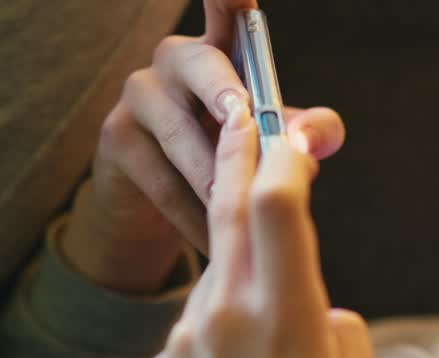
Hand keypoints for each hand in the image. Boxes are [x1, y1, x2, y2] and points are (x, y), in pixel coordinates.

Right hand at [60, 0, 345, 293]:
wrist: (165, 203)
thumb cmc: (232, 157)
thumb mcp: (275, 143)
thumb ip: (308, 132)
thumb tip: (315, 138)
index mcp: (223, 51)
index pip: (226, 9)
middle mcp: (176, 59)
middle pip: (201, 62)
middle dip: (224, 92)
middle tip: (244, 119)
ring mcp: (139, 93)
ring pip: (180, 132)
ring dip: (214, 176)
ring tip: (240, 215)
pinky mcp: (116, 138)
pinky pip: (161, 180)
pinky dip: (193, 216)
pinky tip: (217, 245)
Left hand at [141, 100, 385, 357]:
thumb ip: (347, 340)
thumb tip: (322, 312)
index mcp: (285, 323)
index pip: (279, 211)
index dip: (287, 160)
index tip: (296, 136)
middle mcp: (224, 320)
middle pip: (233, 216)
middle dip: (243, 160)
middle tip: (252, 124)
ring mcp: (184, 346)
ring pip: (224, 282)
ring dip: (250, 278)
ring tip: (282, 355)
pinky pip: (205, 333)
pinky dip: (232, 336)